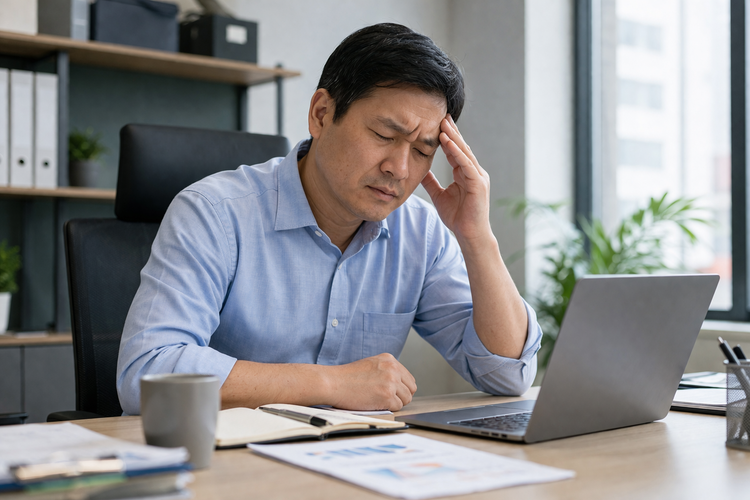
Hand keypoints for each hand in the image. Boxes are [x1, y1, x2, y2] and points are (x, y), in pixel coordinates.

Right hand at [326, 353, 416, 410]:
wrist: (333, 382)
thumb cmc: (348, 377)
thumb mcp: (371, 364)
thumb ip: (387, 370)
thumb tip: (401, 384)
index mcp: (389, 359)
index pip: (409, 378)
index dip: (402, 388)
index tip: (393, 392)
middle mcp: (393, 368)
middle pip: (411, 388)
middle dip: (401, 396)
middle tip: (387, 399)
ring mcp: (391, 382)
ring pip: (406, 399)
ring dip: (395, 403)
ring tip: (379, 401)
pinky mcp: (387, 395)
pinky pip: (397, 407)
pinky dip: (388, 408)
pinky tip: (376, 404)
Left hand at [421, 115, 491, 243]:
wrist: (469, 235)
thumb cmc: (457, 217)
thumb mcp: (439, 195)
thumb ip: (431, 182)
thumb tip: (419, 170)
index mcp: (465, 174)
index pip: (455, 151)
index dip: (446, 137)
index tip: (437, 123)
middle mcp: (474, 172)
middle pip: (461, 147)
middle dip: (451, 131)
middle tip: (441, 115)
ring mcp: (478, 177)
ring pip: (464, 152)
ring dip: (453, 137)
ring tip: (443, 124)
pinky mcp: (478, 184)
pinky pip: (466, 164)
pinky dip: (457, 152)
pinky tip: (448, 142)